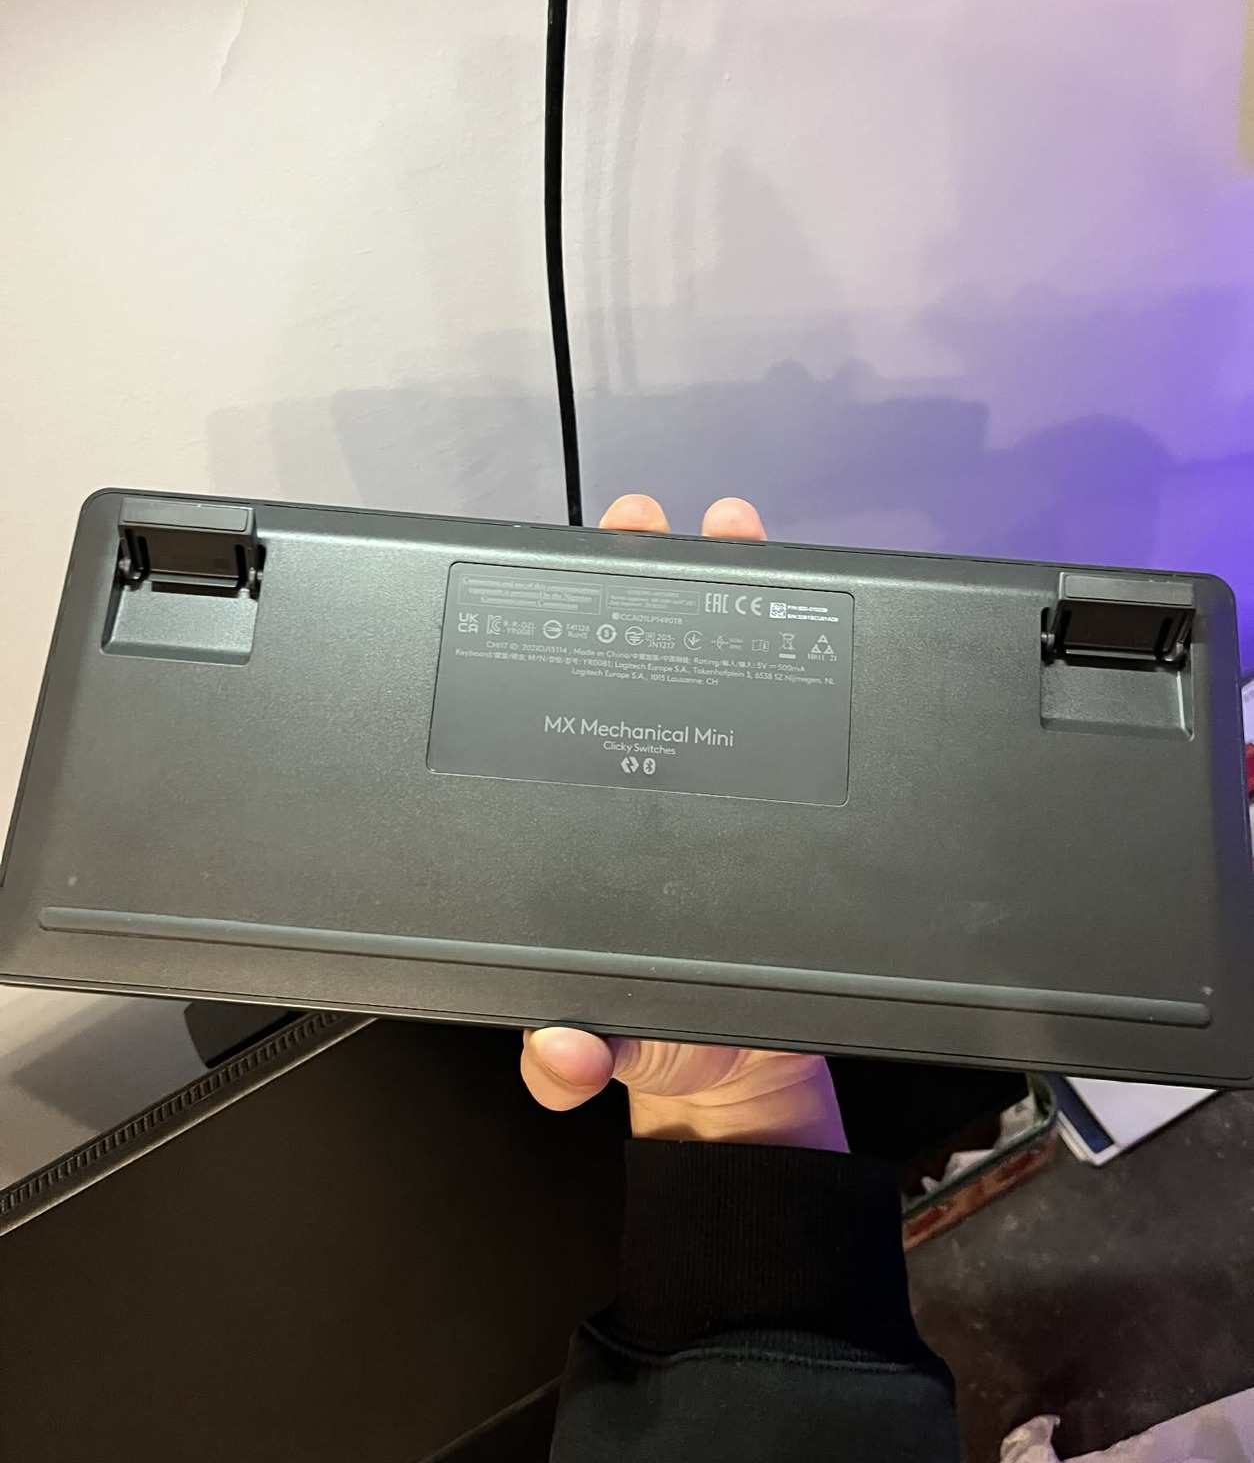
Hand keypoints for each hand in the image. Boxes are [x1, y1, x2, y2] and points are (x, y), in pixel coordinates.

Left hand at [520, 493, 847, 1153]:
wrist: (754, 1082)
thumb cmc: (671, 1047)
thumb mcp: (614, 1051)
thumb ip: (576, 1054)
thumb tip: (560, 1046)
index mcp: (583, 830)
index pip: (563, 713)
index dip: (558, 640)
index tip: (554, 575)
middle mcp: (645, 796)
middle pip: (637, 666)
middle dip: (637, 577)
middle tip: (641, 526)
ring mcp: (716, 790)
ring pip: (718, 669)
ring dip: (726, 585)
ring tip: (730, 530)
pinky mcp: (784, 800)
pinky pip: (792, 717)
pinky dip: (803, 648)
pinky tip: (812, 602)